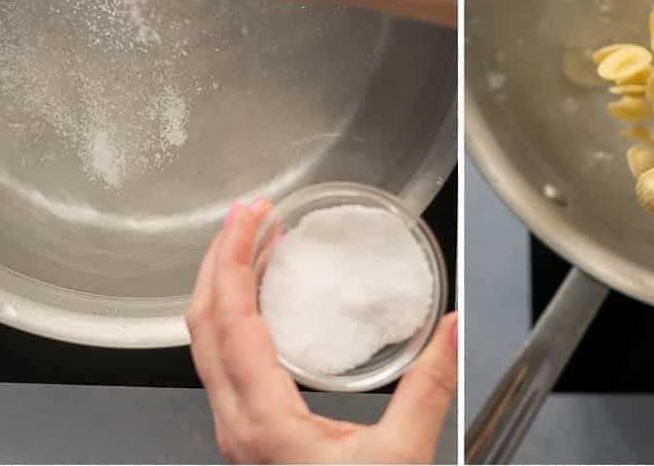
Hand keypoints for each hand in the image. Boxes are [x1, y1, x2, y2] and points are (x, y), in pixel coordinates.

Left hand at [186, 198, 458, 464]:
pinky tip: (264, 304)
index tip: (252, 214)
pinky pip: (222, 360)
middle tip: (251, 213)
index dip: (236, 256)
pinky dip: (234, 315)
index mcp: (262, 420)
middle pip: (202, 321)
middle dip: (221, 257)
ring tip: (256, 245)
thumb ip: (427, 388)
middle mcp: (235, 422)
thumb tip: (451, 327)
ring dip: (224, 284)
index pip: (229, 318)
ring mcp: (236, 431)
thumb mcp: (400, 457)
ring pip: (204, 342)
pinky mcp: (248, 435)